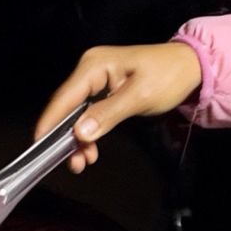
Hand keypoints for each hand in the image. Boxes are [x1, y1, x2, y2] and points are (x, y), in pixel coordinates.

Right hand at [35, 42, 202, 173]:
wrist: (192, 68)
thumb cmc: (169, 76)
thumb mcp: (140, 96)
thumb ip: (108, 114)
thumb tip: (80, 133)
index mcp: (93, 65)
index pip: (65, 97)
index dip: (50, 122)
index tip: (38, 145)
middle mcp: (89, 70)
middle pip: (67, 107)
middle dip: (66, 136)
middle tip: (72, 164)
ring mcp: (96, 81)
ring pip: (77, 114)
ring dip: (78, 139)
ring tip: (82, 162)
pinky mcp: (104, 91)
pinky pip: (89, 114)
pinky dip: (89, 132)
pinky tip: (91, 150)